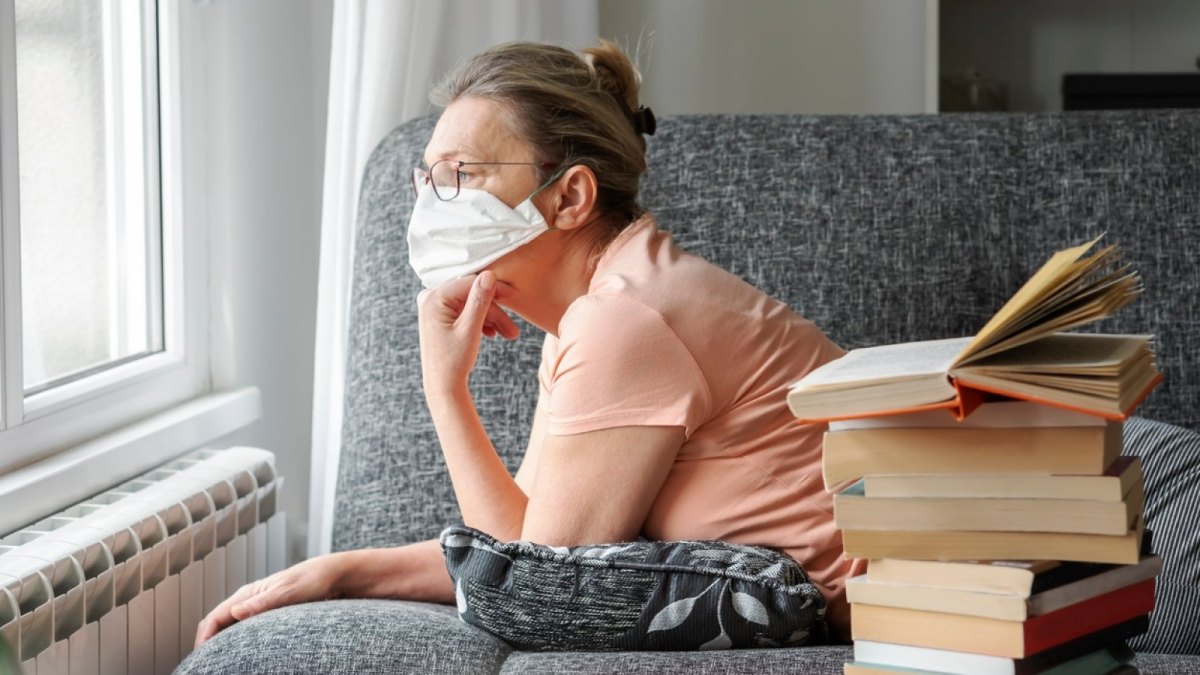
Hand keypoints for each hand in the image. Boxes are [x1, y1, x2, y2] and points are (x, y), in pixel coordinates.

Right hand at [194, 554, 344, 648]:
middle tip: (204, 665)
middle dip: (206, 643)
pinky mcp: (267, 614)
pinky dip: (235, 641)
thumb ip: (263, 602)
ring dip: (220, 643)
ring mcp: (256, 607)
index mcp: (248, 593)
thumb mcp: (288, 591)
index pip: (214, 617)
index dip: (203, 638)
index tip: (200, 657)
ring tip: (216, 663)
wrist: (332, 576)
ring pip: (229, 627)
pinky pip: (243, 630)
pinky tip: (238, 654)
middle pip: (217, 623)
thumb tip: (236, 612)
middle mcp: (248, 600)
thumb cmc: (312, 580)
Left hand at [417, 271, 519, 397]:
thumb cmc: (453, 362)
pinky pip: (465, 311)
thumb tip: (490, 275)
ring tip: (509, 335)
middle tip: (513, 328)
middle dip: (495, 310)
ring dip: (491, 318)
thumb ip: (479, 300)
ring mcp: (434, 306)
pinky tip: (492, 333)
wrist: (443, 386)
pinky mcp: (440, 315)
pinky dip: (480, 320)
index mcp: (433, 298)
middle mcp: (430, 298)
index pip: (470, 283)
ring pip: (471, 304)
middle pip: (472, 294)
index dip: (495, 289)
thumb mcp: (470, 330)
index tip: (515, 294)